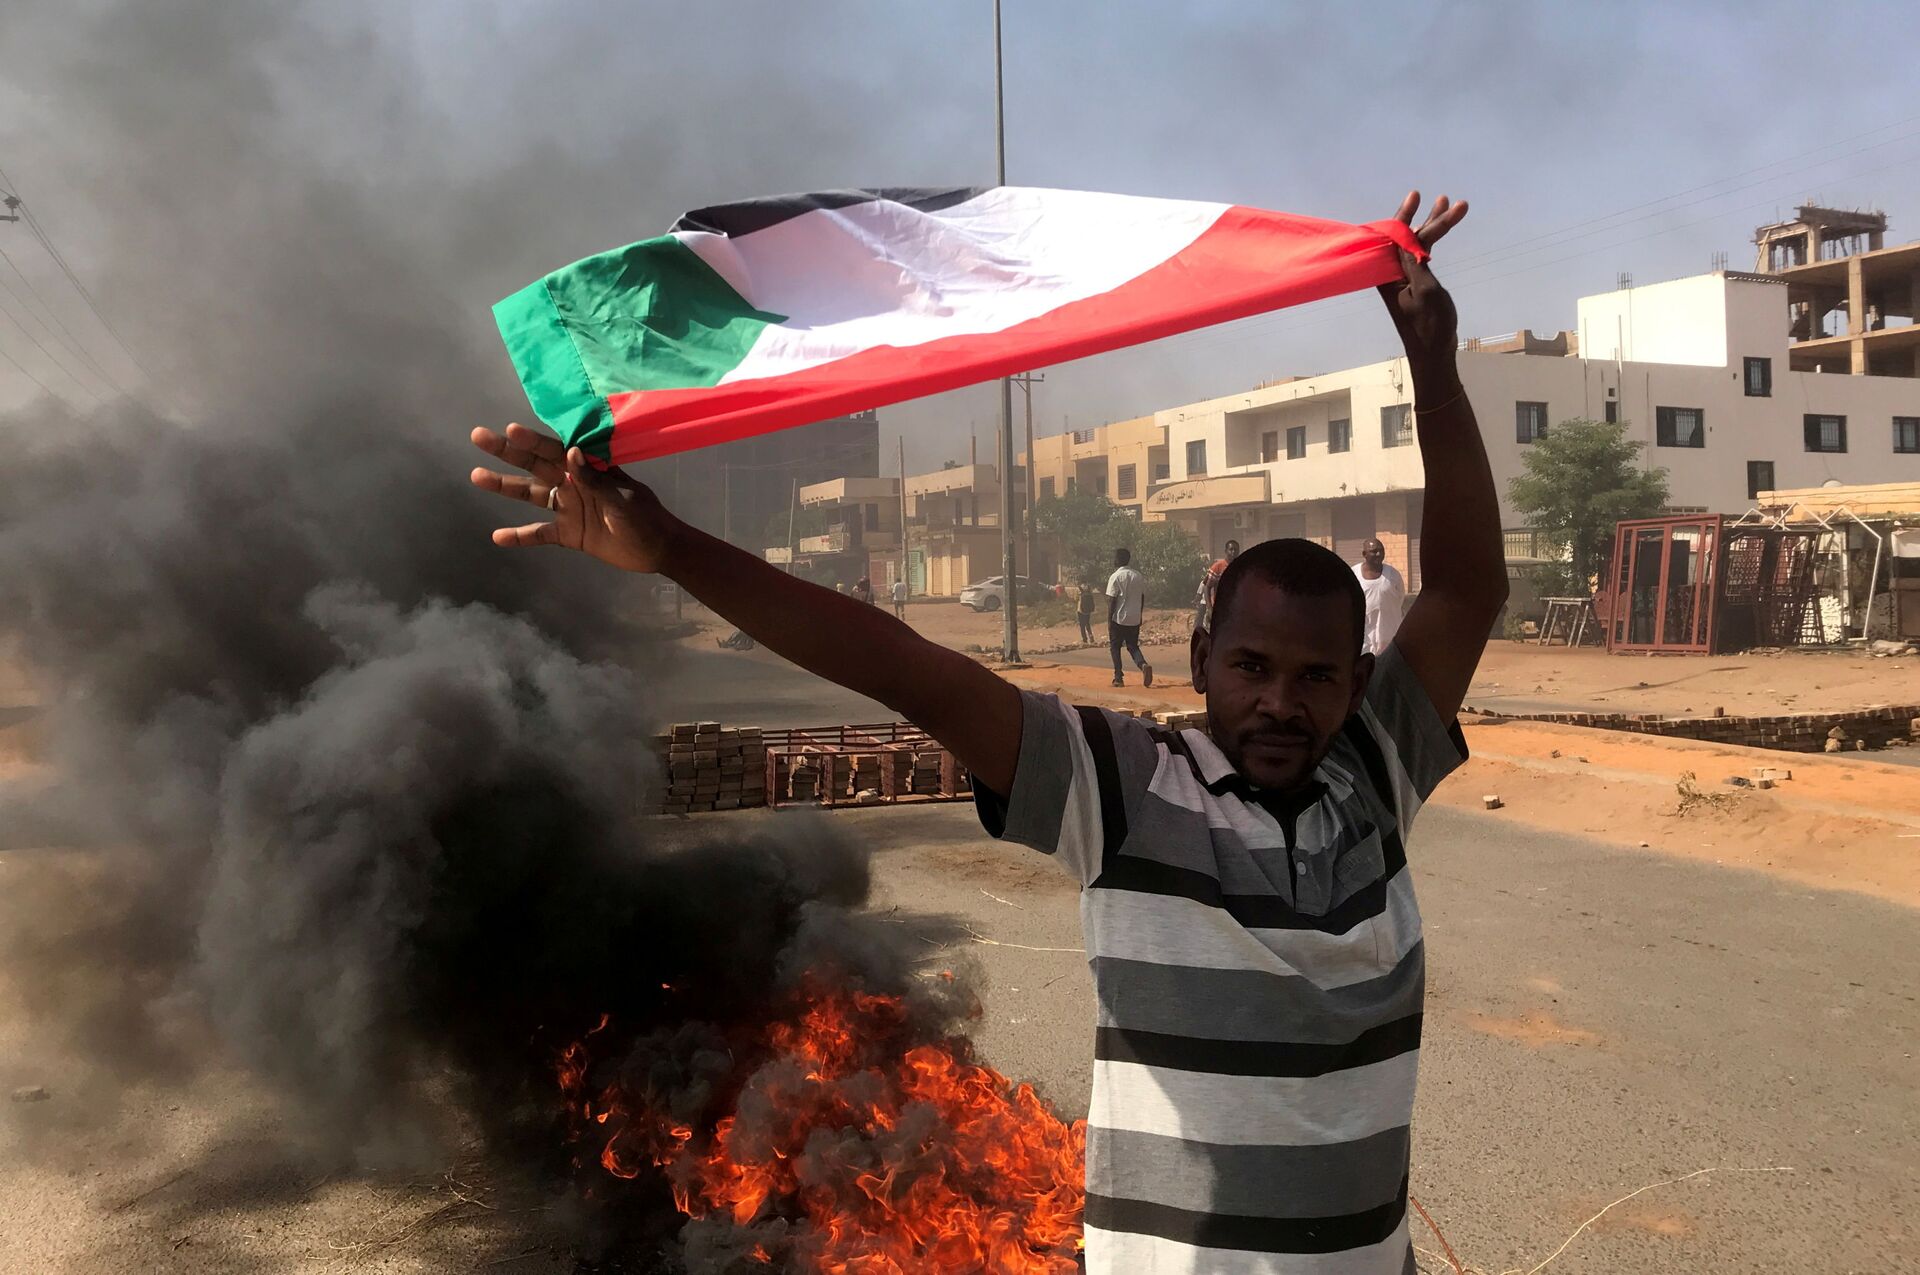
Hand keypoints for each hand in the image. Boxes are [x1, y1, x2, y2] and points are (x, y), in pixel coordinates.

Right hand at [469, 423, 676, 573]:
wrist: (657, 549)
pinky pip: (539, 533)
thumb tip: (571, 452)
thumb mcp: (622, 499)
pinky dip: (520, 536)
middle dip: (507, 452)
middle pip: (535, 465)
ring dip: (504, 486)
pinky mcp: (568, 533)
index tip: (509, 430)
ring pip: (530, 495)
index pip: (555, 450)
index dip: (533, 440)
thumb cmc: (644, 517)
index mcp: (588, 469)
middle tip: (478, 436)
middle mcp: (572, 483)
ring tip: (476, 476)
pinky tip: (497, 537)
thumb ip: (595, 479)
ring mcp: (568, 507)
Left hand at [1379, 191, 1467, 370]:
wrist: (1432, 354)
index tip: (1418, 196)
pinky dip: (1429, 242)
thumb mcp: (1426, 291)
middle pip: (1405, 237)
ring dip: (1431, 226)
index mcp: (1387, 275)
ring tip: (1447, 206)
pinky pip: (1417, 256)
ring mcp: (1400, 279)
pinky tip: (1437, 233)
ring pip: (1413, 244)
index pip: (1397, 238)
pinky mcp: (1411, 284)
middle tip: (1442, 198)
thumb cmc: (1430, 326)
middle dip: (1426, 217)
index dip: (1407, 215)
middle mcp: (1390, 274)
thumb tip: (1406, 236)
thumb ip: (1415, 262)